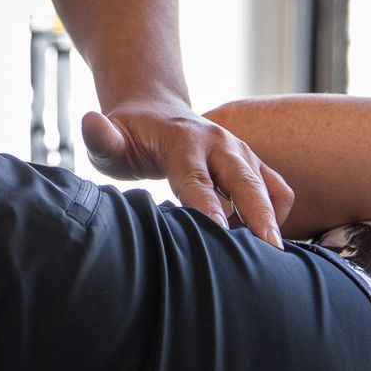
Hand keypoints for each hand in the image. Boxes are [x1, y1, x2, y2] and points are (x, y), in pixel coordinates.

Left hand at [82, 99, 294, 247]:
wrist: (154, 110)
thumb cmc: (128, 134)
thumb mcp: (110, 139)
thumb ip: (101, 138)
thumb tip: (91, 124)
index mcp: (183, 141)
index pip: (197, 180)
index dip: (208, 208)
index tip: (220, 235)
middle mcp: (219, 143)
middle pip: (246, 184)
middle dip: (259, 218)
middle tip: (270, 255)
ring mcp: (241, 152)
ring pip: (269, 188)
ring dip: (272, 221)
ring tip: (267, 260)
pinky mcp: (255, 163)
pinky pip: (279, 190)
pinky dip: (278, 215)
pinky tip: (255, 240)